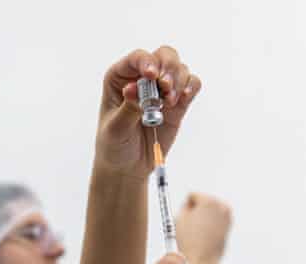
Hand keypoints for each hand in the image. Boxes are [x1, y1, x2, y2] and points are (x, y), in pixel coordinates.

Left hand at [93, 46, 200, 181]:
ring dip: (178, 81)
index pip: (137, 58)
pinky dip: (191, 87)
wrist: (127, 166)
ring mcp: (161, 89)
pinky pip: (191, 85)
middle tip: (165, 86)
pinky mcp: (177, 103)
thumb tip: (133, 88)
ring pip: (179, 68)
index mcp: (119, 78)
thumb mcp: (116, 128)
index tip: (151, 75)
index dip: (147, 61)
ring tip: (169, 102)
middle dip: (168, 67)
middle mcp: (141, 78)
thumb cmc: (114, 144)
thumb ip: (127, 108)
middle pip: (163, 56)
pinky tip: (183, 98)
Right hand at [176, 193, 232, 263]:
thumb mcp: (179, 218)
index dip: (184, 207)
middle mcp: (222, 207)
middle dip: (196, 210)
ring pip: (210, 211)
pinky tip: (203, 235)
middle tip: (189, 224)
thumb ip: (184, 207)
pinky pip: (215, 221)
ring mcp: (227, 217)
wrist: (201, 259)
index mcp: (210, 201)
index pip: (193, 196)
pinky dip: (209, 224)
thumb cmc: (190, 241)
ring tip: (196, 231)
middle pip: (204, 201)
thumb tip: (189, 205)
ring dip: (203, 217)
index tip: (183, 217)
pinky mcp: (229, 227)